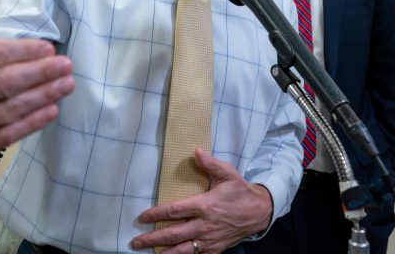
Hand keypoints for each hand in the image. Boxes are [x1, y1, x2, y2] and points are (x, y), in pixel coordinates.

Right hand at [0, 0, 75, 164]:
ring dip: (42, 98)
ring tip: (66, 84)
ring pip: (7, 112)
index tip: (48, 47)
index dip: (22, 52)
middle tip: (67, 64)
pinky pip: (2, 137)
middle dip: (40, 74)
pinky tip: (50, 110)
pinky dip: (29, 124)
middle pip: (3, 85)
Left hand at [132, 148, 272, 252]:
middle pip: (172, 234)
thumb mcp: (228, 174)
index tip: (142, 217)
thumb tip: (196, 151)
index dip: (156, 214)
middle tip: (135, 242)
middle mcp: (204, 225)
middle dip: (152, 239)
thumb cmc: (240, 191)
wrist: (259, 212)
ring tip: (147, 253)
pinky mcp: (215, 250)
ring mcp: (209, 240)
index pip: (174, 211)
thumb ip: (210, 164)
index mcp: (205, 206)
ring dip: (163, 252)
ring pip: (181, 250)